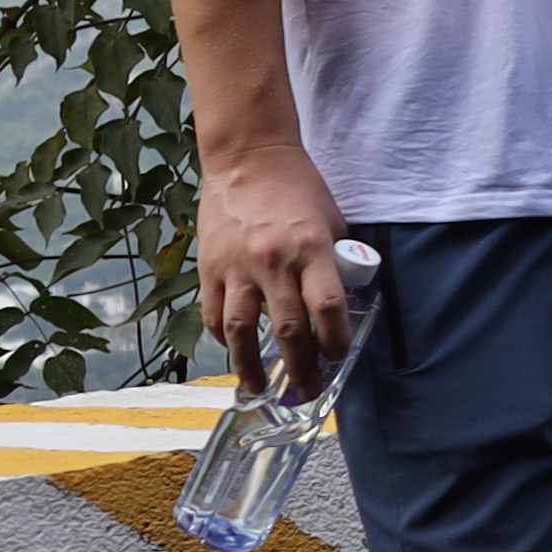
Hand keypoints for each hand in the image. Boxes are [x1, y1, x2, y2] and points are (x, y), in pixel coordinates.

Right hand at [193, 136, 356, 392]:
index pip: (328, 307)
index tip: (338, 359)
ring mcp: (237, 267)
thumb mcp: (332, 221)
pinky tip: (234, 353)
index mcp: (312, 248)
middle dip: (300, 366)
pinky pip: (214, 313)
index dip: (335, 340)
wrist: (248, 160)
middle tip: (308, 391)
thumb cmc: (300, 190)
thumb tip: (342, 303)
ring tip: (260, 388)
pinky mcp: (208, 267)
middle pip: (288, 328)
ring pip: (241, 329)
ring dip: (251, 365)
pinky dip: (223, 339)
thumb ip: (337, 261)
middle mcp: (273, 261)